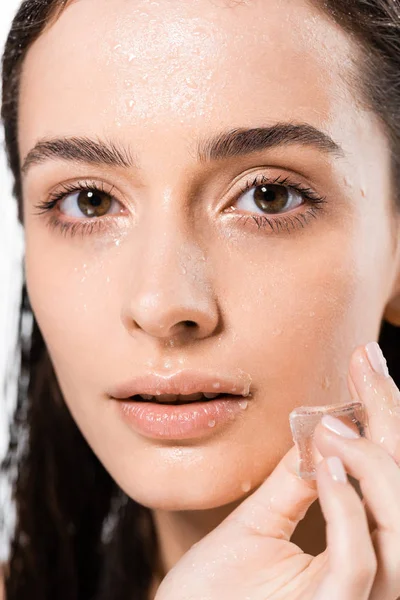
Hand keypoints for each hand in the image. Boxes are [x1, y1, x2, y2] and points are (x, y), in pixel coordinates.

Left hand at [155, 343, 399, 599]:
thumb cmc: (214, 594)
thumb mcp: (258, 524)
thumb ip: (295, 481)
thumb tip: (320, 428)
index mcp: (358, 555)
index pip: (389, 480)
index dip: (384, 420)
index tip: (367, 365)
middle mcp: (371, 580)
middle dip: (391, 421)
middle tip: (367, 365)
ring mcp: (355, 599)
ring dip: (375, 462)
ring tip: (337, 422)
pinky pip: (358, 560)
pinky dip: (348, 507)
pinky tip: (328, 462)